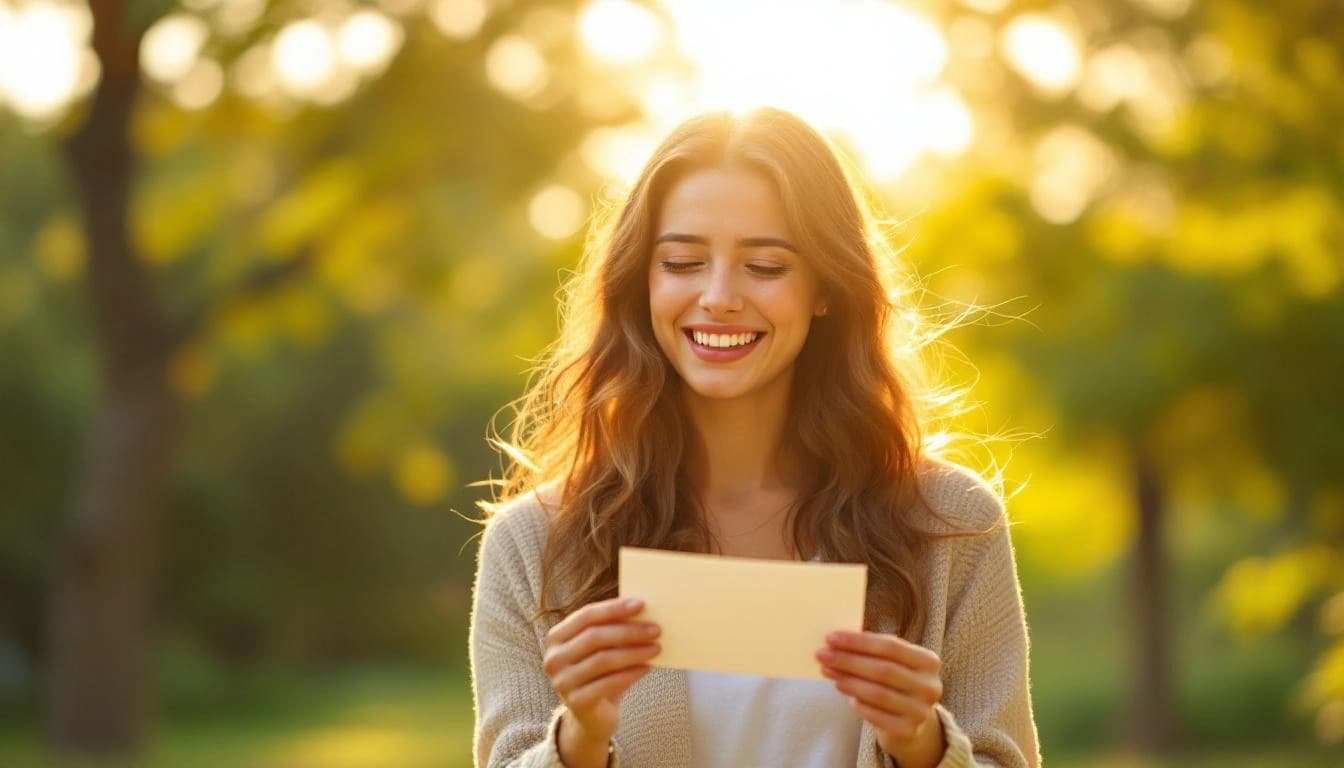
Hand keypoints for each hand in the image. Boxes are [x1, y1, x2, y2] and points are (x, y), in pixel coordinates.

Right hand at [542, 597, 660, 765]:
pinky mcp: (576, 702)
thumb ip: (613, 628)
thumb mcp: (602, 648)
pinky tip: (647, 668)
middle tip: (655, 629)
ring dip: (634, 652)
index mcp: (557, 637)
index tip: (641, 605)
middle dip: (628, 631)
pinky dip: (631, 674)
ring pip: (603, 660)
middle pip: (594, 637)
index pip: (586, 616)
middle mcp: (554, 658)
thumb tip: (642, 610)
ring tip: (656, 648)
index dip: (613, 609)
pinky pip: (608, 683)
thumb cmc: (601, 673)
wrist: (592, 715)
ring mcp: (562, 681)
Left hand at [816, 631, 944, 763]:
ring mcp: (921, 711)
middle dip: (848, 661)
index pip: (891, 646)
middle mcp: (930, 686)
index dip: (858, 642)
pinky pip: (876, 717)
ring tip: (828, 672)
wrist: (911, 719)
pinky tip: (845, 693)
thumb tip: (837, 641)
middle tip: (822, 655)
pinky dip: (859, 704)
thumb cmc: (895, 682)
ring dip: (848, 681)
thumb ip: (873, 650)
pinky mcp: (909, 731)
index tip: (831, 638)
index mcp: (929, 661)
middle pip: (883, 670)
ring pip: (878, 694)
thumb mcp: (894, 662)